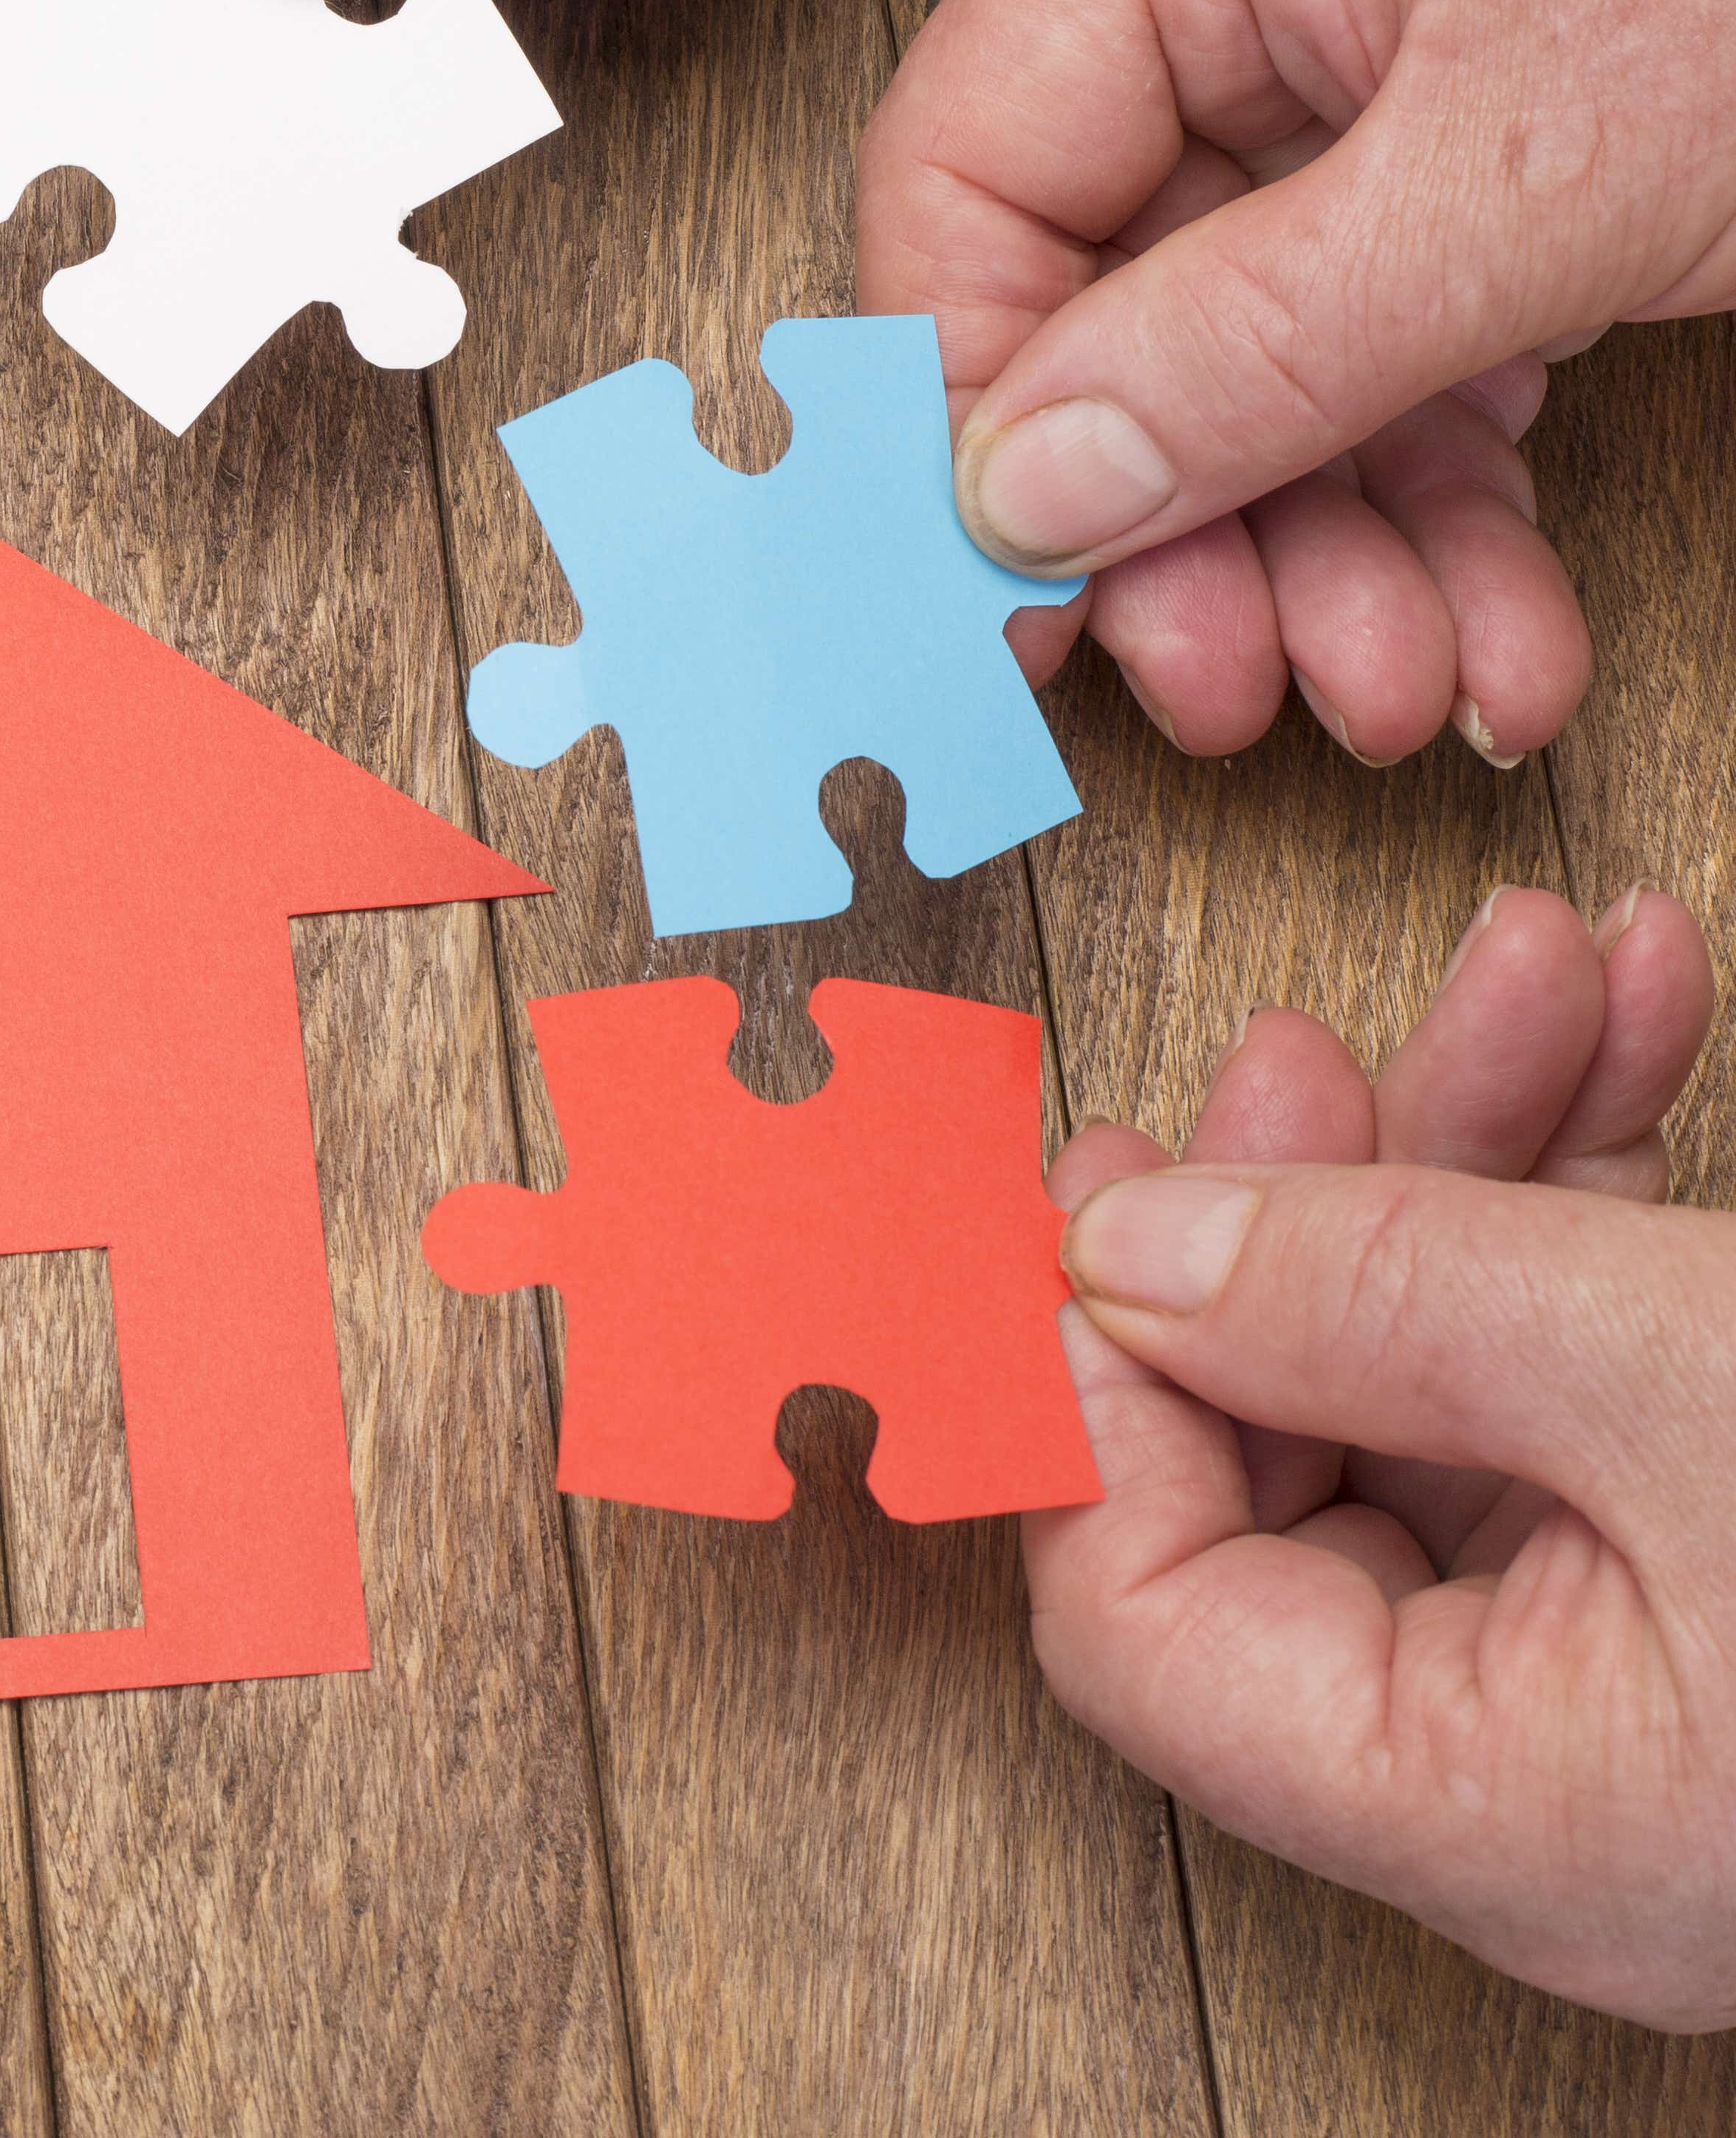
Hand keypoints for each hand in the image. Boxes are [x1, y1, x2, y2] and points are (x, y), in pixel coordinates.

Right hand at [858, 0, 1735, 765]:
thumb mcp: (1534, 178)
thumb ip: (1249, 348)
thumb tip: (1023, 492)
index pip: (966, 172)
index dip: (969, 406)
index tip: (1016, 603)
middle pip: (1110, 289)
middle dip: (1194, 522)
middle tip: (1238, 688)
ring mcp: (1376, 44)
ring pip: (1257, 351)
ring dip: (1331, 552)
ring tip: (1410, 691)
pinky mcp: (1494, 132)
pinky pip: (1397, 345)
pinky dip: (1444, 502)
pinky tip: (1502, 632)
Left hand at [1031, 883, 1734, 2026]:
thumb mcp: (1691, 1372)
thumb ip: (1377, 1296)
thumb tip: (1121, 1243)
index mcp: (1495, 1807)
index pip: (1138, 1618)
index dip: (1092, 1386)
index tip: (1100, 1181)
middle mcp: (1550, 1787)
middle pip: (1294, 1479)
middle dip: (1305, 1215)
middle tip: (1307, 1039)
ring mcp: (1663, 1694)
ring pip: (1460, 1404)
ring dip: (1482, 1160)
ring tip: (1542, 960)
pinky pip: (1607, 1406)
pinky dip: (1609, 1213)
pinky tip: (1651, 1015)